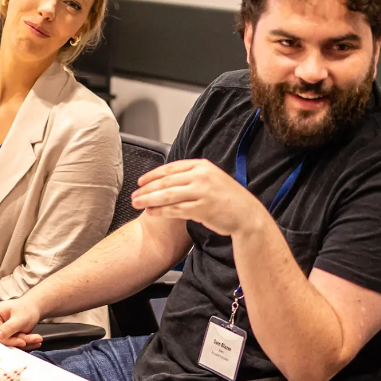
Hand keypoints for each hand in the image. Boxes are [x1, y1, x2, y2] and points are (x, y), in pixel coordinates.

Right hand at [0, 296, 43, 348]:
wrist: (32, 308)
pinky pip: (8, 346)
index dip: (9, 340)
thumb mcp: (20, 318)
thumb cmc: (26, 309)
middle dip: (17, 342)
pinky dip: (21, 344)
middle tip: (32, 339)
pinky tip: (33, 340)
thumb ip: (9, 327)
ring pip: (5, 345)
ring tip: (35, 338)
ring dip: (21, 343)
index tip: (23, 341)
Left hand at [130, 159, 266, 237]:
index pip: (171, 168)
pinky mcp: (202, 208)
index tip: (140, 182)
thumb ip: (192, 176)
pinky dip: (160, 211)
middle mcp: (201, 176)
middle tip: (133, 196)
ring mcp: (202, 192)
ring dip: (149, 200)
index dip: (153, 175)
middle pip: (166, 181)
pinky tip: (151, 213)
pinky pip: (175, 209)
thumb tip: (168, 180)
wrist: (247, 215)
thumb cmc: (229, 199)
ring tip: (137, 204)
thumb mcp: (212, 178)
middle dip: (146, 189)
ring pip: (167, 195)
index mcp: (202, 166)